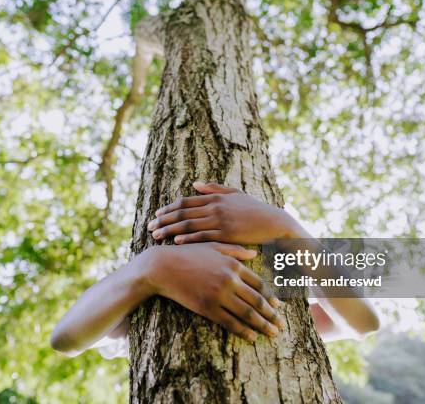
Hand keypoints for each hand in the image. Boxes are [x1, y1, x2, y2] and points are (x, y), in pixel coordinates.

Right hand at [144, 242, 283, 340]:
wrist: (163, 267)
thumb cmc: (188, 254)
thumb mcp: (213, 247)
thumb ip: (235, 251)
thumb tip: (255, 254)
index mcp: (233, 265)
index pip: (259, 284)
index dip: (271, 297)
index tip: (279, 307)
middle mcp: (229, 280)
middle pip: (257, 301)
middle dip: (272, 315)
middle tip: (281, 325)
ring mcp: (219, 295)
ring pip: (247, 313)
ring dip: (262, 325)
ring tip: (272, 333)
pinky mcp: (207, 308)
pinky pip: (230, 322)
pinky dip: (243, 330)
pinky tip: (251, 336)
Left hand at [147, 182, 305, 244]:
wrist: (274, 222)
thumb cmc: (255, 209)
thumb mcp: (235, 194)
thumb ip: (214, 188)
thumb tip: (194, 183)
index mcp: (215, 197)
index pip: (186, 201)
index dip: (169, 208)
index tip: (157, 214)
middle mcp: (215, 207)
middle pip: (183, 212)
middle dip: (164, 219)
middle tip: (150, 226)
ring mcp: (220, 220)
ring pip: (189, 224)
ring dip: (170, 230)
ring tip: (156, 235)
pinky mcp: (226, 234)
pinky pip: (203, 236)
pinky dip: (188, 239)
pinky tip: (176, 242)